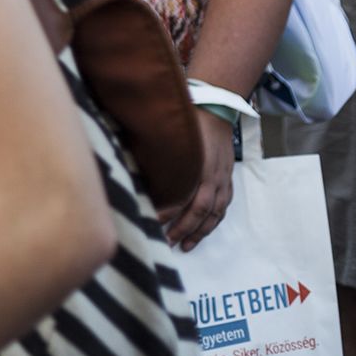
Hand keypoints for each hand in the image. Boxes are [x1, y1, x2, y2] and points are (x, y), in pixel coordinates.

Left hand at [163, 108, 235, 250]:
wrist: (215, 109)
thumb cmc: (187, 121)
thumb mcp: (167, 133)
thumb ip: (152, 152)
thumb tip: (128, 165)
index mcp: (196, 165)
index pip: (182, 195)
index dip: (168, 211)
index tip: (153, 221)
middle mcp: (211, 176)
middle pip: (199, 210)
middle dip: (183, 228)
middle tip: (166, 241)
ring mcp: (222, 179)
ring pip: (214, 213)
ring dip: (199, 231)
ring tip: (185, 246)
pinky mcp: (228, 180)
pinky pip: (224, 207)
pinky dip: (214, 222)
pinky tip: (203, 231)